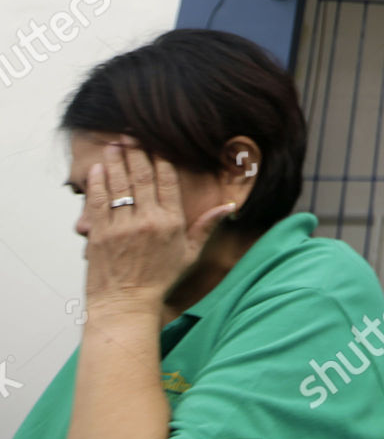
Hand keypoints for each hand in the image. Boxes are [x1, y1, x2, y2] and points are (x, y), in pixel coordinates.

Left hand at [82, 143, 235, 313]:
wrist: (125, 304)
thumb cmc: (159, 280)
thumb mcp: (190, 253)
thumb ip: (207, 226)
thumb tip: (229, 206)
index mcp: (171, 222)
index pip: (166, 181)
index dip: (160, 158)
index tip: (155, 143)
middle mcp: (147, 219)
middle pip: (142, 176)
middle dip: (136, 152)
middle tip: (131, 135)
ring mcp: (122, 225)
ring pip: (119, 184)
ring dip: (116, 161)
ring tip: (114, 144)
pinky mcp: (101, 232)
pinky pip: (99, 201)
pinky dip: (99, 182)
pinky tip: (99, 168)